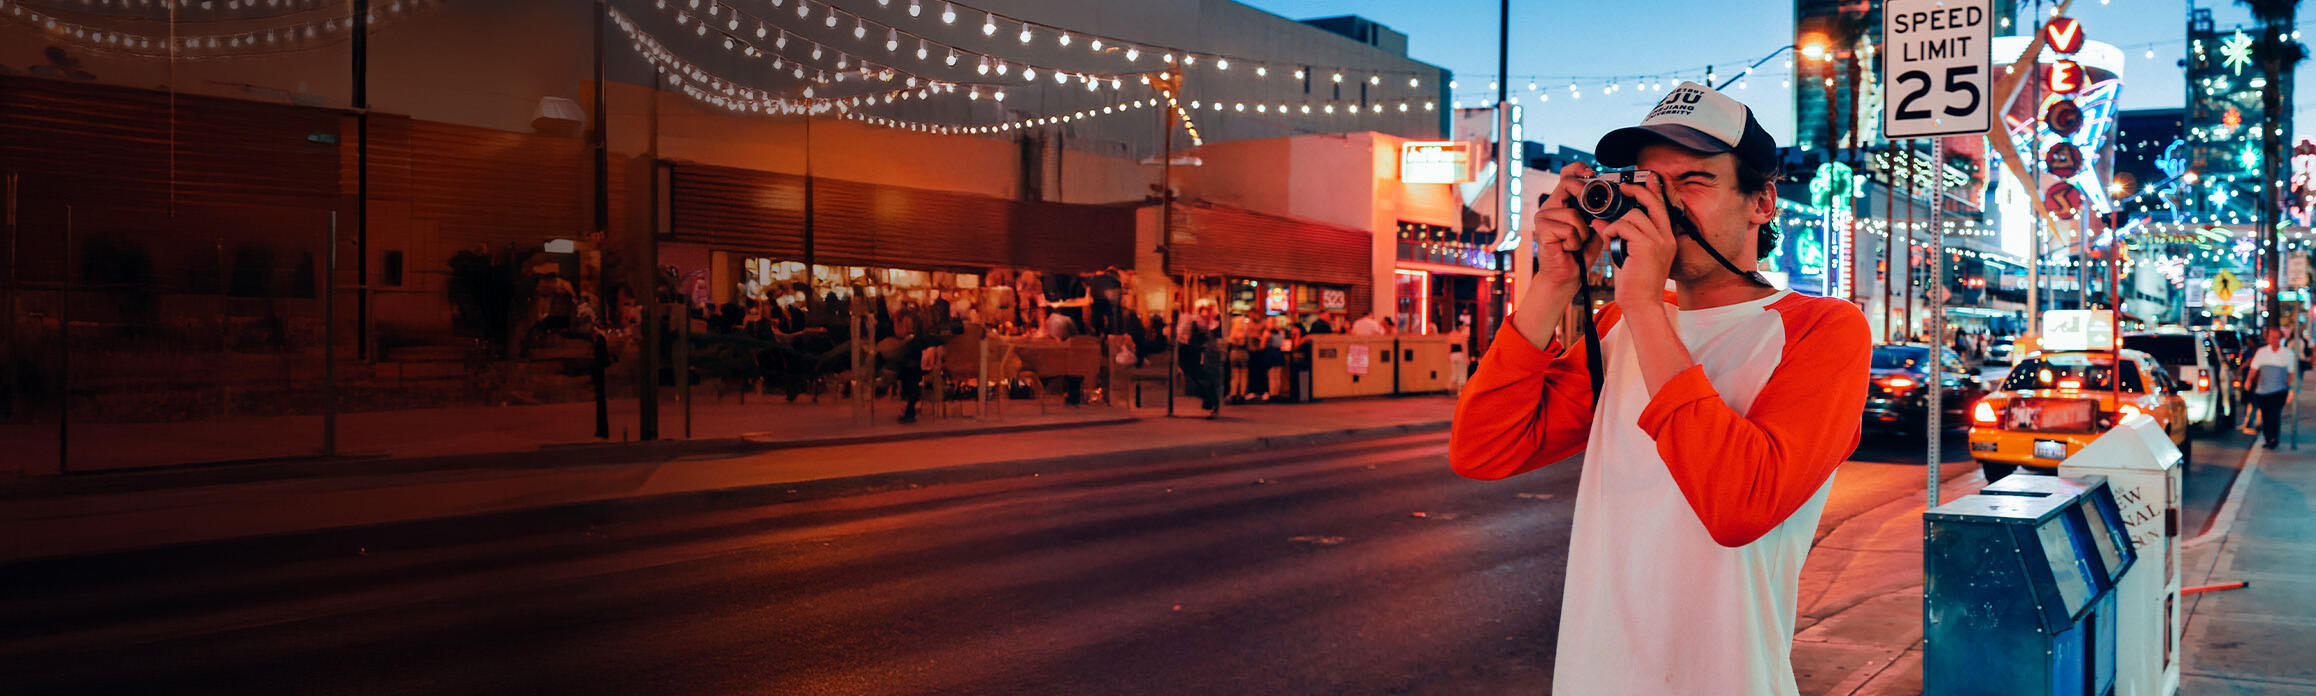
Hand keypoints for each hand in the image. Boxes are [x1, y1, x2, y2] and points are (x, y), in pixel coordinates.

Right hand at [1530, 162, 1605, 293]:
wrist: (1567, 276)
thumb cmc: (1580, 253)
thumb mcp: (1595, 227)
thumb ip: (1599, 211)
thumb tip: (1610, 195)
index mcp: (1563, 202)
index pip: (1567, 174)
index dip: (1579, 169)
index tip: (1593, 174)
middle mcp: (1550, 205)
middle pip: (1568, 183)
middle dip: (1585, 197)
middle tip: (1590, 216)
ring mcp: (1543, 216)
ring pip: (1573, 213)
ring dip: (1582, 232)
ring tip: (1576, 243)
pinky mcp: (1542, 229)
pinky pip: (1568, 228)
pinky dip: (1575, 241)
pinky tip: (1568, 248)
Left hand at [1601, 176, 1678, 308]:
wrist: (1641, 305)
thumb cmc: (1636, 285)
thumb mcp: (1629, 256)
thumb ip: (1622, 237)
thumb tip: (1602, 221)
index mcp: (1666, 240)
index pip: (1663, 207)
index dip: (1656, 190)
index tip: (1649, 178)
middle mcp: (1666, 238)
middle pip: (1652, 202)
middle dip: (1637, 190)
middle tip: (1624, 186)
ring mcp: (1657, 241)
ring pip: (1633, 215)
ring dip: (1616, 223)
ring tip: (1610, 238)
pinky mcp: (1645, 246)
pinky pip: (1623, 226)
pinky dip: (1611, 232)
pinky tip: (1608, 244)